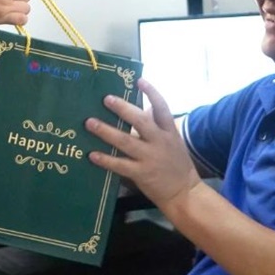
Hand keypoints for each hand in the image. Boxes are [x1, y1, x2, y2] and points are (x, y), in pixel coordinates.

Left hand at [86, 78, 202, 211]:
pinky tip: (92, 154)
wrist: (185, 193)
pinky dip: (105, 159)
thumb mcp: (174, 141)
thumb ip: (159, 125)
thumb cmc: (176, 164)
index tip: (140, 81)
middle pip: (140, 121)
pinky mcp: (141, 174)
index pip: (162, 108)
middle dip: (122, 109)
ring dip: (105, 131)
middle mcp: (160, 142)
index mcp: (169, 132)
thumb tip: (144, 107)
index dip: (152, 93)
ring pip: (125, 141)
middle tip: (106, 99)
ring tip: (90, 122)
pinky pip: (120, 165)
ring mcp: (150, 158)